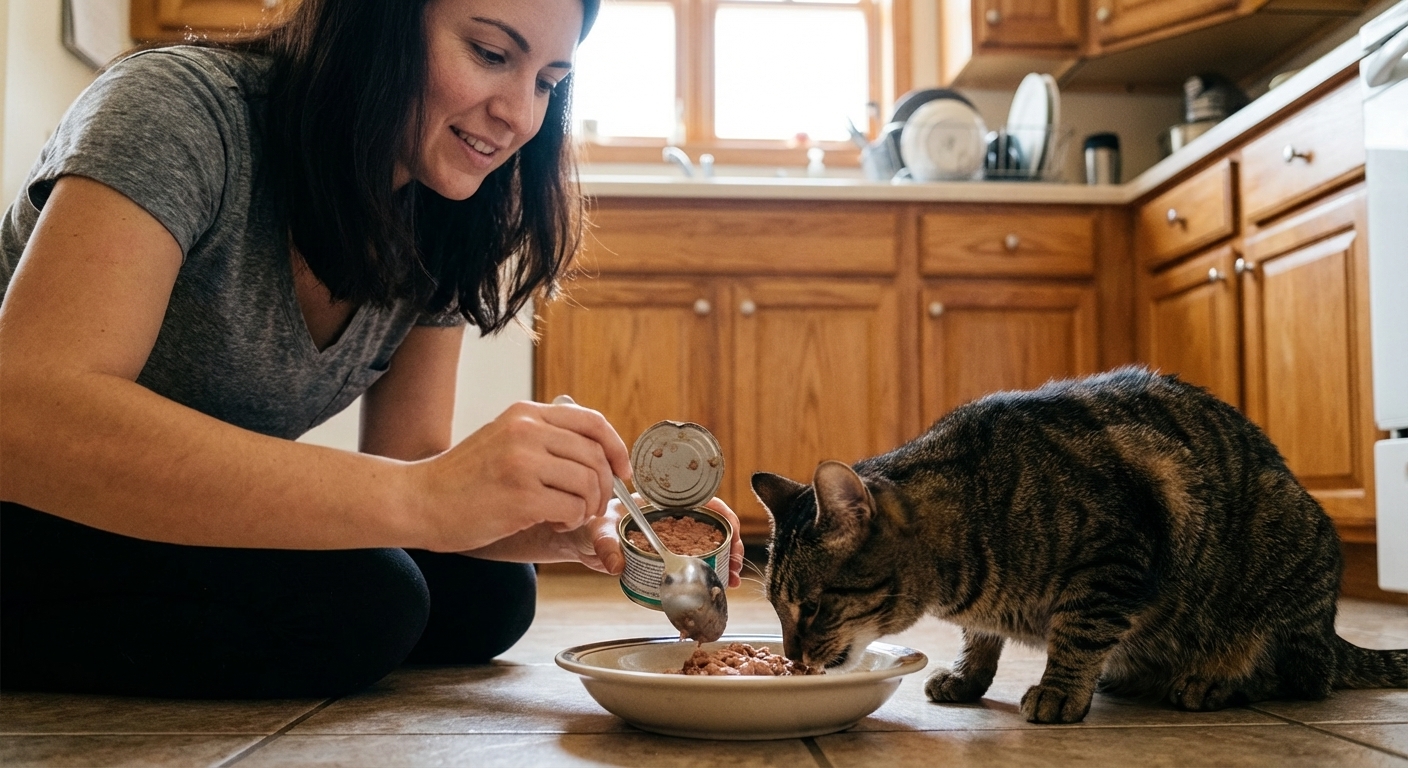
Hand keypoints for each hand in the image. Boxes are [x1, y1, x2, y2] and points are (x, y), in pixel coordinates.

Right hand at [409, 400, 630, 551]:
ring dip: (587, 507)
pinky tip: (551, 521)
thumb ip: (543, 437)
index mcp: (526, 414)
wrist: (419, 500)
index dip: (616, 448)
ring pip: (589, 483)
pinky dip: (570, 520)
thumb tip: (597, 451)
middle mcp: (527, 431)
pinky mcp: (521, 496)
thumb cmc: (462, 479)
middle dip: (604, 488)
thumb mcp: (503, 439)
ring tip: (566, 514)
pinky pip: (572, 508)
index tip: (622, 472)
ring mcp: (524, 462)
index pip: (592, 422)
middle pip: (596, 457)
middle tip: (589, 506)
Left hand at [561, 494, 742, 585]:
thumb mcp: (598, 528)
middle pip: (714, 526)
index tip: (733, 534)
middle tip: (735, 566)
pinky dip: (708, 575)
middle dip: (732, 545)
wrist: (581, 540)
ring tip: (731, 580)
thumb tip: (616, 564)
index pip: (703, 502)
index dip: (724, 516)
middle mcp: (672, 518)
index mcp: (663, 502)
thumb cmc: (590, 522)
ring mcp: (672, 538)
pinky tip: (717, 587)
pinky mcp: (668, 558)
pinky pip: (694, 564)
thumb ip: (606, 544)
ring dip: (725, 562)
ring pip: (709, 546)